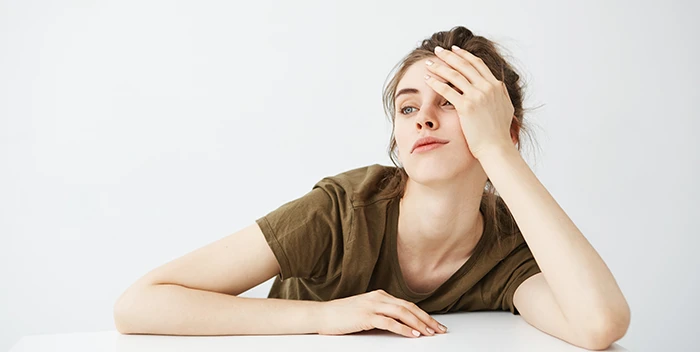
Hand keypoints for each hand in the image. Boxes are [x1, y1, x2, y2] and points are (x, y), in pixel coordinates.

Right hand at [316, 289, 446, 337]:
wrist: (323, 315)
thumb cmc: (342, 315)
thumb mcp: (365, 310)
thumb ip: (382, 313)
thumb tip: (400, 324)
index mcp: (380, 295)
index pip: (407, 304)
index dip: (423, 314)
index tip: (434, 324)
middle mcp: (378, 297)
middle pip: (408, 307)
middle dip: (426, 319)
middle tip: (439, 329)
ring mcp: (372, 305)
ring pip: (402, 313)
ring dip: (418, 324)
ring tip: (429, 333)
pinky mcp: (366, 316)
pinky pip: (389, 322)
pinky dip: (403, 328)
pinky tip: (412, 335)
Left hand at [424, 45, 515, 159]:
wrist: (496, 147)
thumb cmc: (498, 133)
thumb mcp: (505, 108)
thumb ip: (499, 95)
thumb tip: (496, 87)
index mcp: (496, 86)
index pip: (478, 64)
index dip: (464, 55)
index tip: (454, 50)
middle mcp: (487, 87)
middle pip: (464, 65)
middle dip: (449, 56)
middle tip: (437, 50)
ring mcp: (477, 96)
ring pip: (454, 75)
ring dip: (439, 67)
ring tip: (429, 63)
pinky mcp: (466, 106)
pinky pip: (447, 90)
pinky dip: (435, 83)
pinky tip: (427, 79)